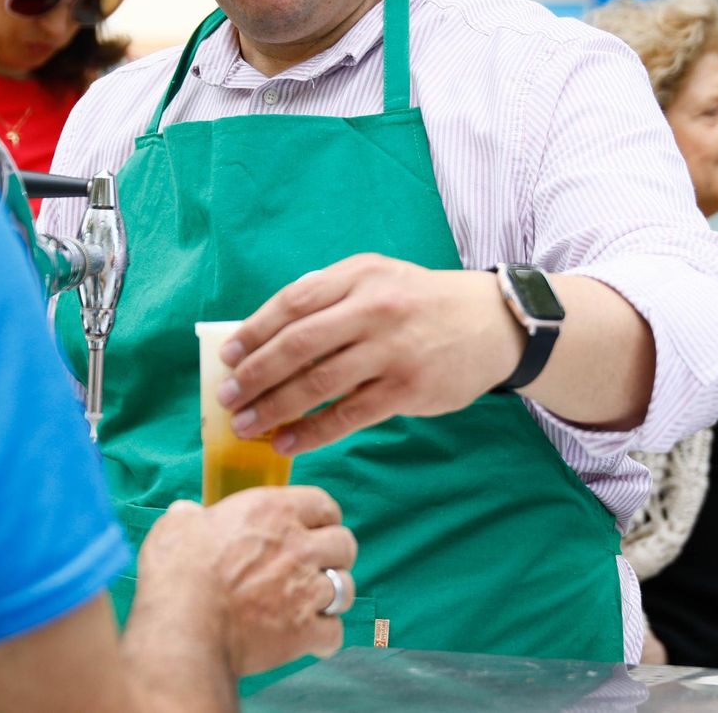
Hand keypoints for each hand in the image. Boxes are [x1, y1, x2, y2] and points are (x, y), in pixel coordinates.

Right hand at [133, 485, 356, 675]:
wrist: (184, 628)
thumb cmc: (178, 573)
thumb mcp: (177, 527)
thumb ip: (190, 516)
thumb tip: (186, 513)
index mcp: (272, 512)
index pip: (323, 504)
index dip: (322, 517)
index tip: (314, 527)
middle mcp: (298, 547)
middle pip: (345, 544)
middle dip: (335, 554)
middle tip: (317, 564)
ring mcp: (305, 590)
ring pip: (345, 588)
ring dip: (332, 595)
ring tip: (315, 602)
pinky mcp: (304, 631)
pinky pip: (334, 633)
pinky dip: (324, 637)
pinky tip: (311, 638)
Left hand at [216, 254, 523, 453]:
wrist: (491, 324)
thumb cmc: (420, 302)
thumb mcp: (377, 277)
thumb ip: (329, 295)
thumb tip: (267, 332)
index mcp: (359, 276)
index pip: (293, 302)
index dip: (254, 331)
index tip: (227, 356)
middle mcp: (373, 308)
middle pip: (298, 344)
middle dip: (255, 373)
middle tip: (227, 397)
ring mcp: (391, 350)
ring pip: (319, 383)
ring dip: (275, 407)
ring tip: (247, 425)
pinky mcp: (408, 388)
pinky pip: (349, 415)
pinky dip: (312, 432)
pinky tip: (287, 442)